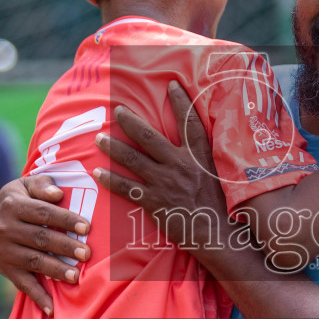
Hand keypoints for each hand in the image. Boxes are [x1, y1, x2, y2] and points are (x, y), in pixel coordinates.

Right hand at [0, 175, 90, 315]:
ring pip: (34, 261)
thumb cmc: (18, 202)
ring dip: (56, 270)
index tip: (86, 228)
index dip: (65, 219)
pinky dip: (38, 297)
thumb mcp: (24, 186)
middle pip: (41, 238)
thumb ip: (42, 185)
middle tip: (87, 254)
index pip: (43, 213)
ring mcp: (4, 251)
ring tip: (76, 276)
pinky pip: (23, 284)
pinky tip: (52, 309)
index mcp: (12, 204)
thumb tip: (58, 194)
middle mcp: (5, 228)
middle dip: (65, 247)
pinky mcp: (6, 269)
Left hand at [94, 81, 231, 251]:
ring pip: (133, 159)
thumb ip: (207, 157)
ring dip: (113, 147)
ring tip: (99, 137)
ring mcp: (166, 183)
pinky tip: (97, 172)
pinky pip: (127, 187)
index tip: (172, 84)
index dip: (181, 101)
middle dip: (131, 121)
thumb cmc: (221, 206)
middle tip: (118, 109)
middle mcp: (181, 165)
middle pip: (150, 137)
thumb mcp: (221, 175)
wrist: (217, 234)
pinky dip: (110, 180)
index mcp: (200, 156)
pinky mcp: (155, 202)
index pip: (190, 122)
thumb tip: (203, 141)